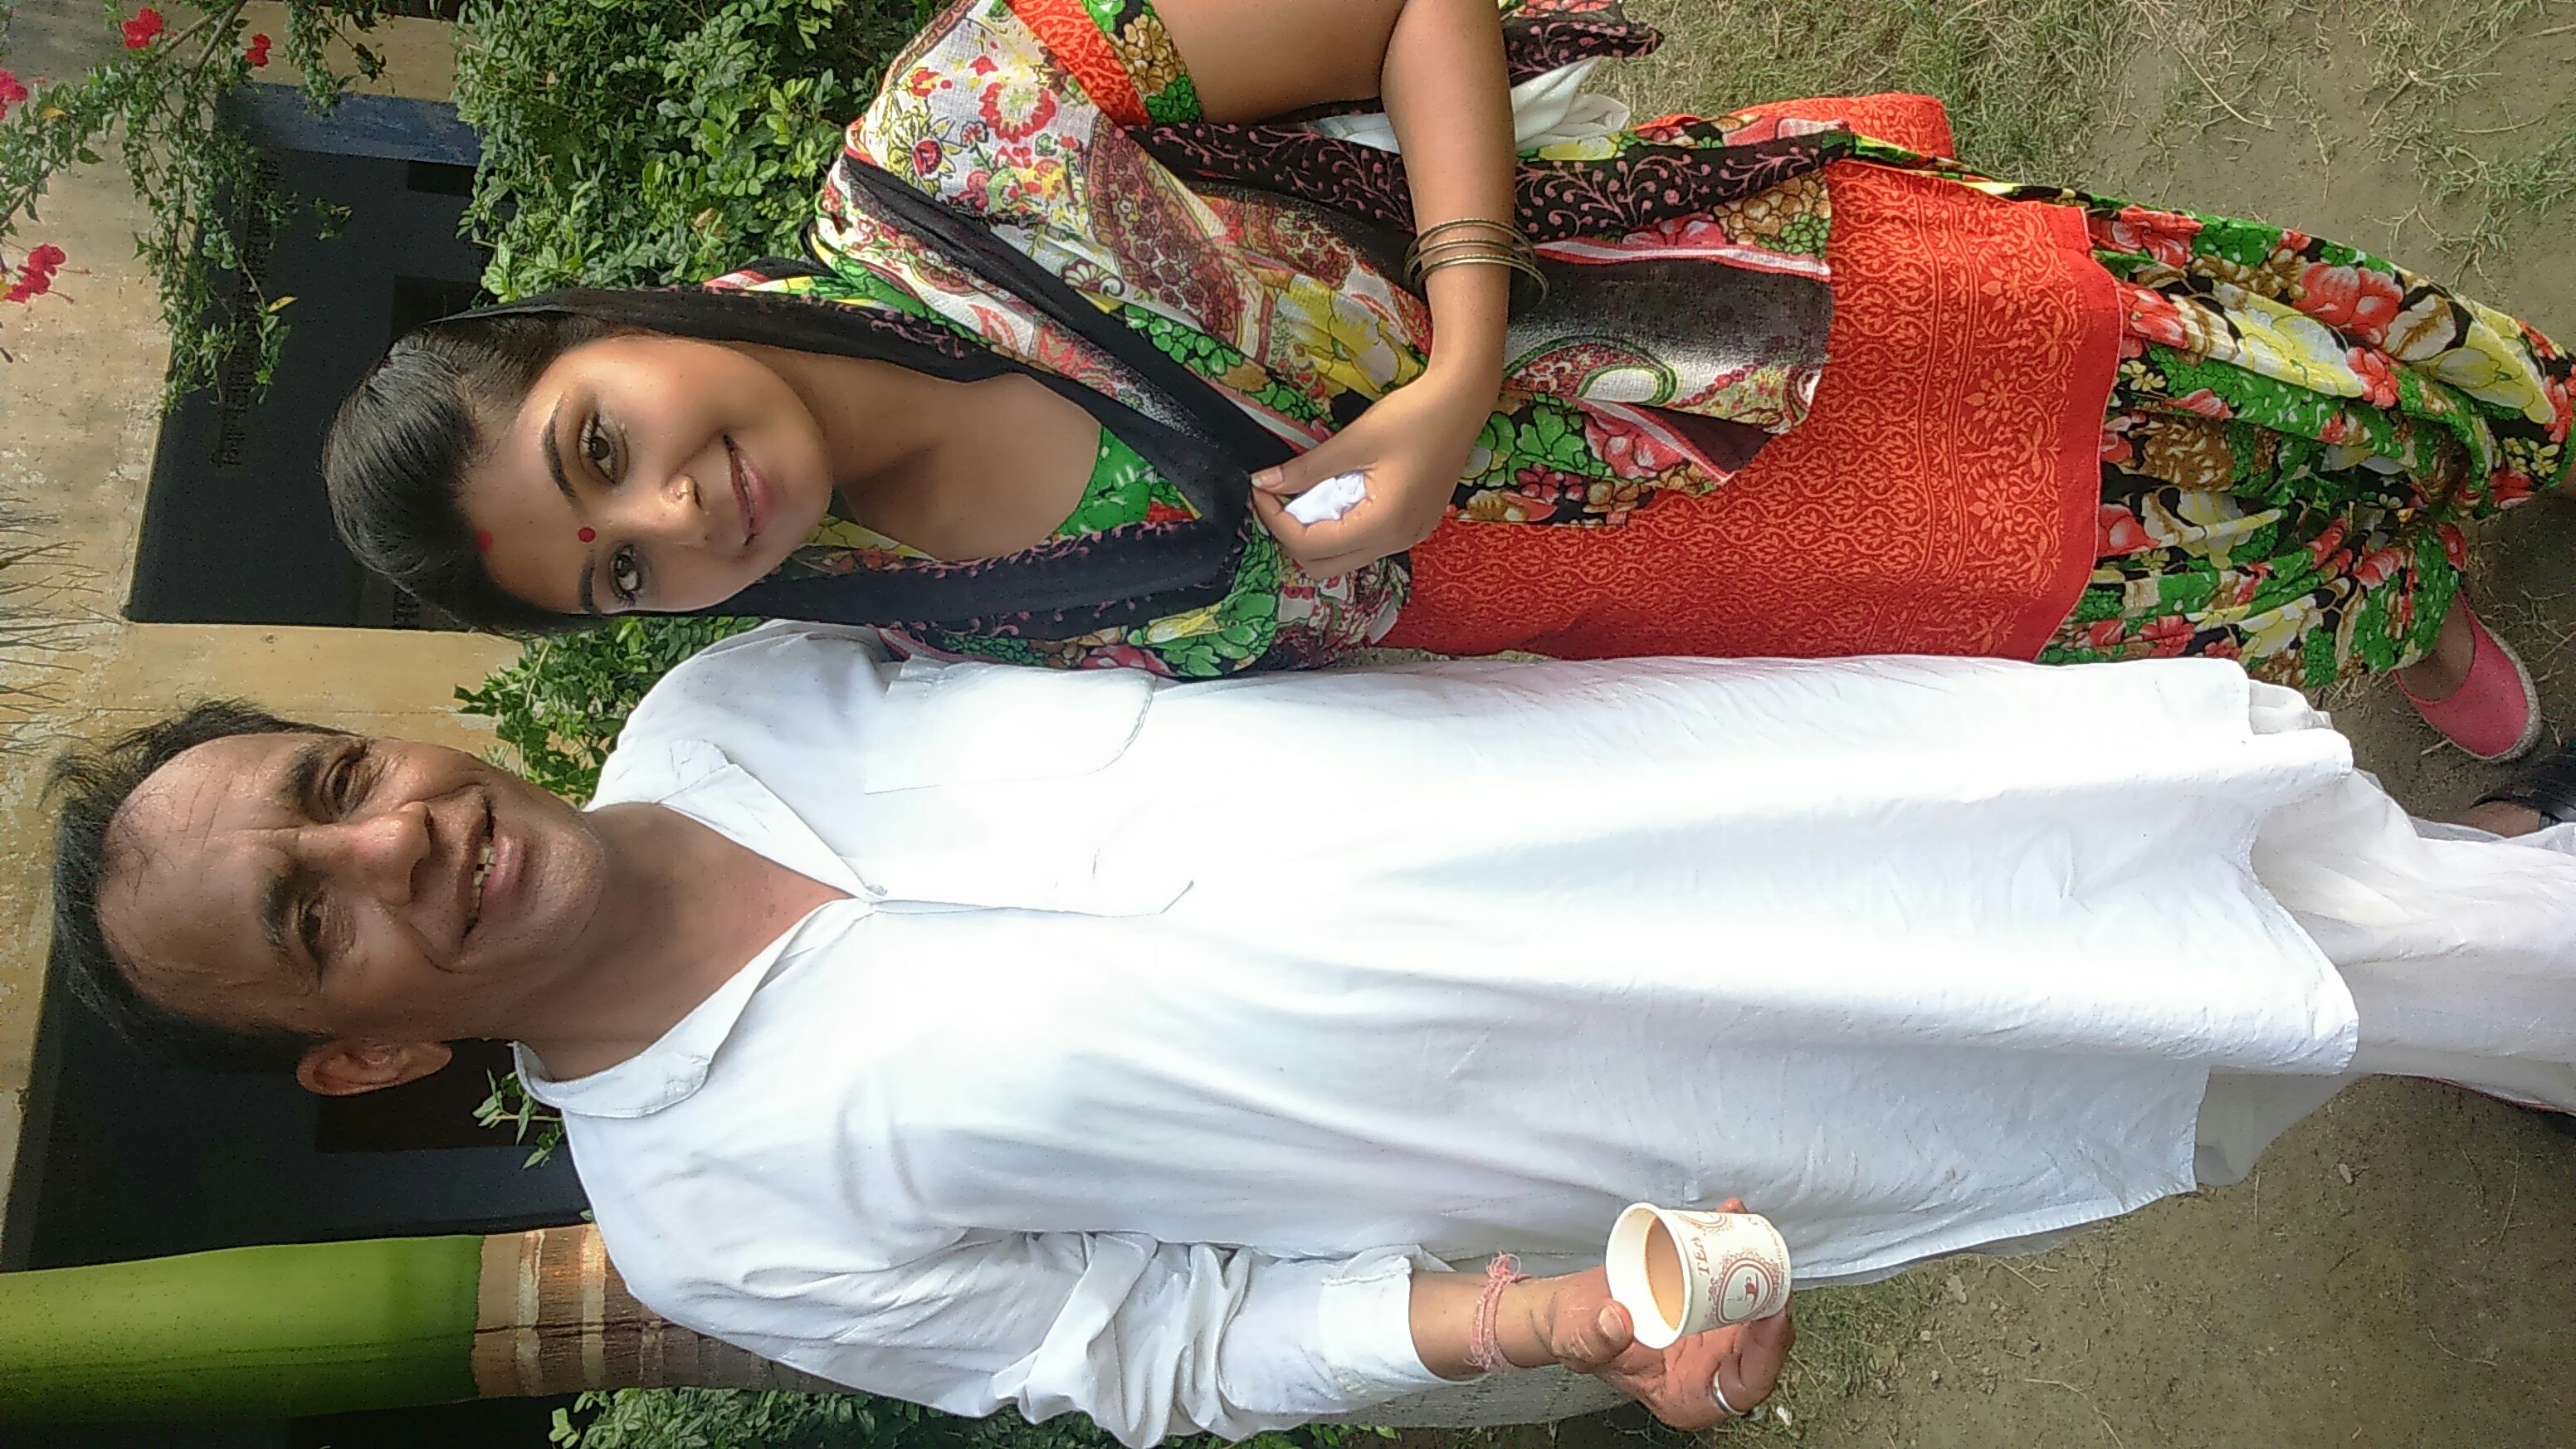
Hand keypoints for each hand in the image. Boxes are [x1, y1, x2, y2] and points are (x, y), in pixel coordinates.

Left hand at [1249, 366, 1496, 578]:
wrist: (1462, 402)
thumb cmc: (1412, 417)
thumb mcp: (1352, 441)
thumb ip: (1306, 469)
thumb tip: (1264, 482)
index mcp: (1383, 524)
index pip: (1312, 546)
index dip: (1276, 521)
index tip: (1263, 490)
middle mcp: (1397, 541)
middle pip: (1324, 566)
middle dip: (1293, 537)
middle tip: (1280, 499)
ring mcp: (1409, 538)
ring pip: (1345, 558)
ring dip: (1318, 535)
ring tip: (1309, 494)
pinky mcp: (1414, 527)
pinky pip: (1367, 543)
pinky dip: (1342, 528)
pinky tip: (1338, 495)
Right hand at [1528, 1200, 1795, 1429]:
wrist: (1568, 1308)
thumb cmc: (1574, 1335)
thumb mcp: (1576, 1341)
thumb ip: (1592, 1339)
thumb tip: (1618, 1320)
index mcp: (1688, 1393)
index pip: (1745, 1385)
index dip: (1767, 1353)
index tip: (1771, 1316)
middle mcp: (1707, 1367)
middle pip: (1759, 1345)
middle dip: (1772, 1305)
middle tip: (1771, 1268)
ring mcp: (1710, 1336)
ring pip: (1751, 1310)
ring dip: (1759, 1271)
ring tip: (1751, 1236)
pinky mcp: (1704, 1305)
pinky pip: (1731, 1282)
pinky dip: (1735, 1250)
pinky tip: (1732, 1221)